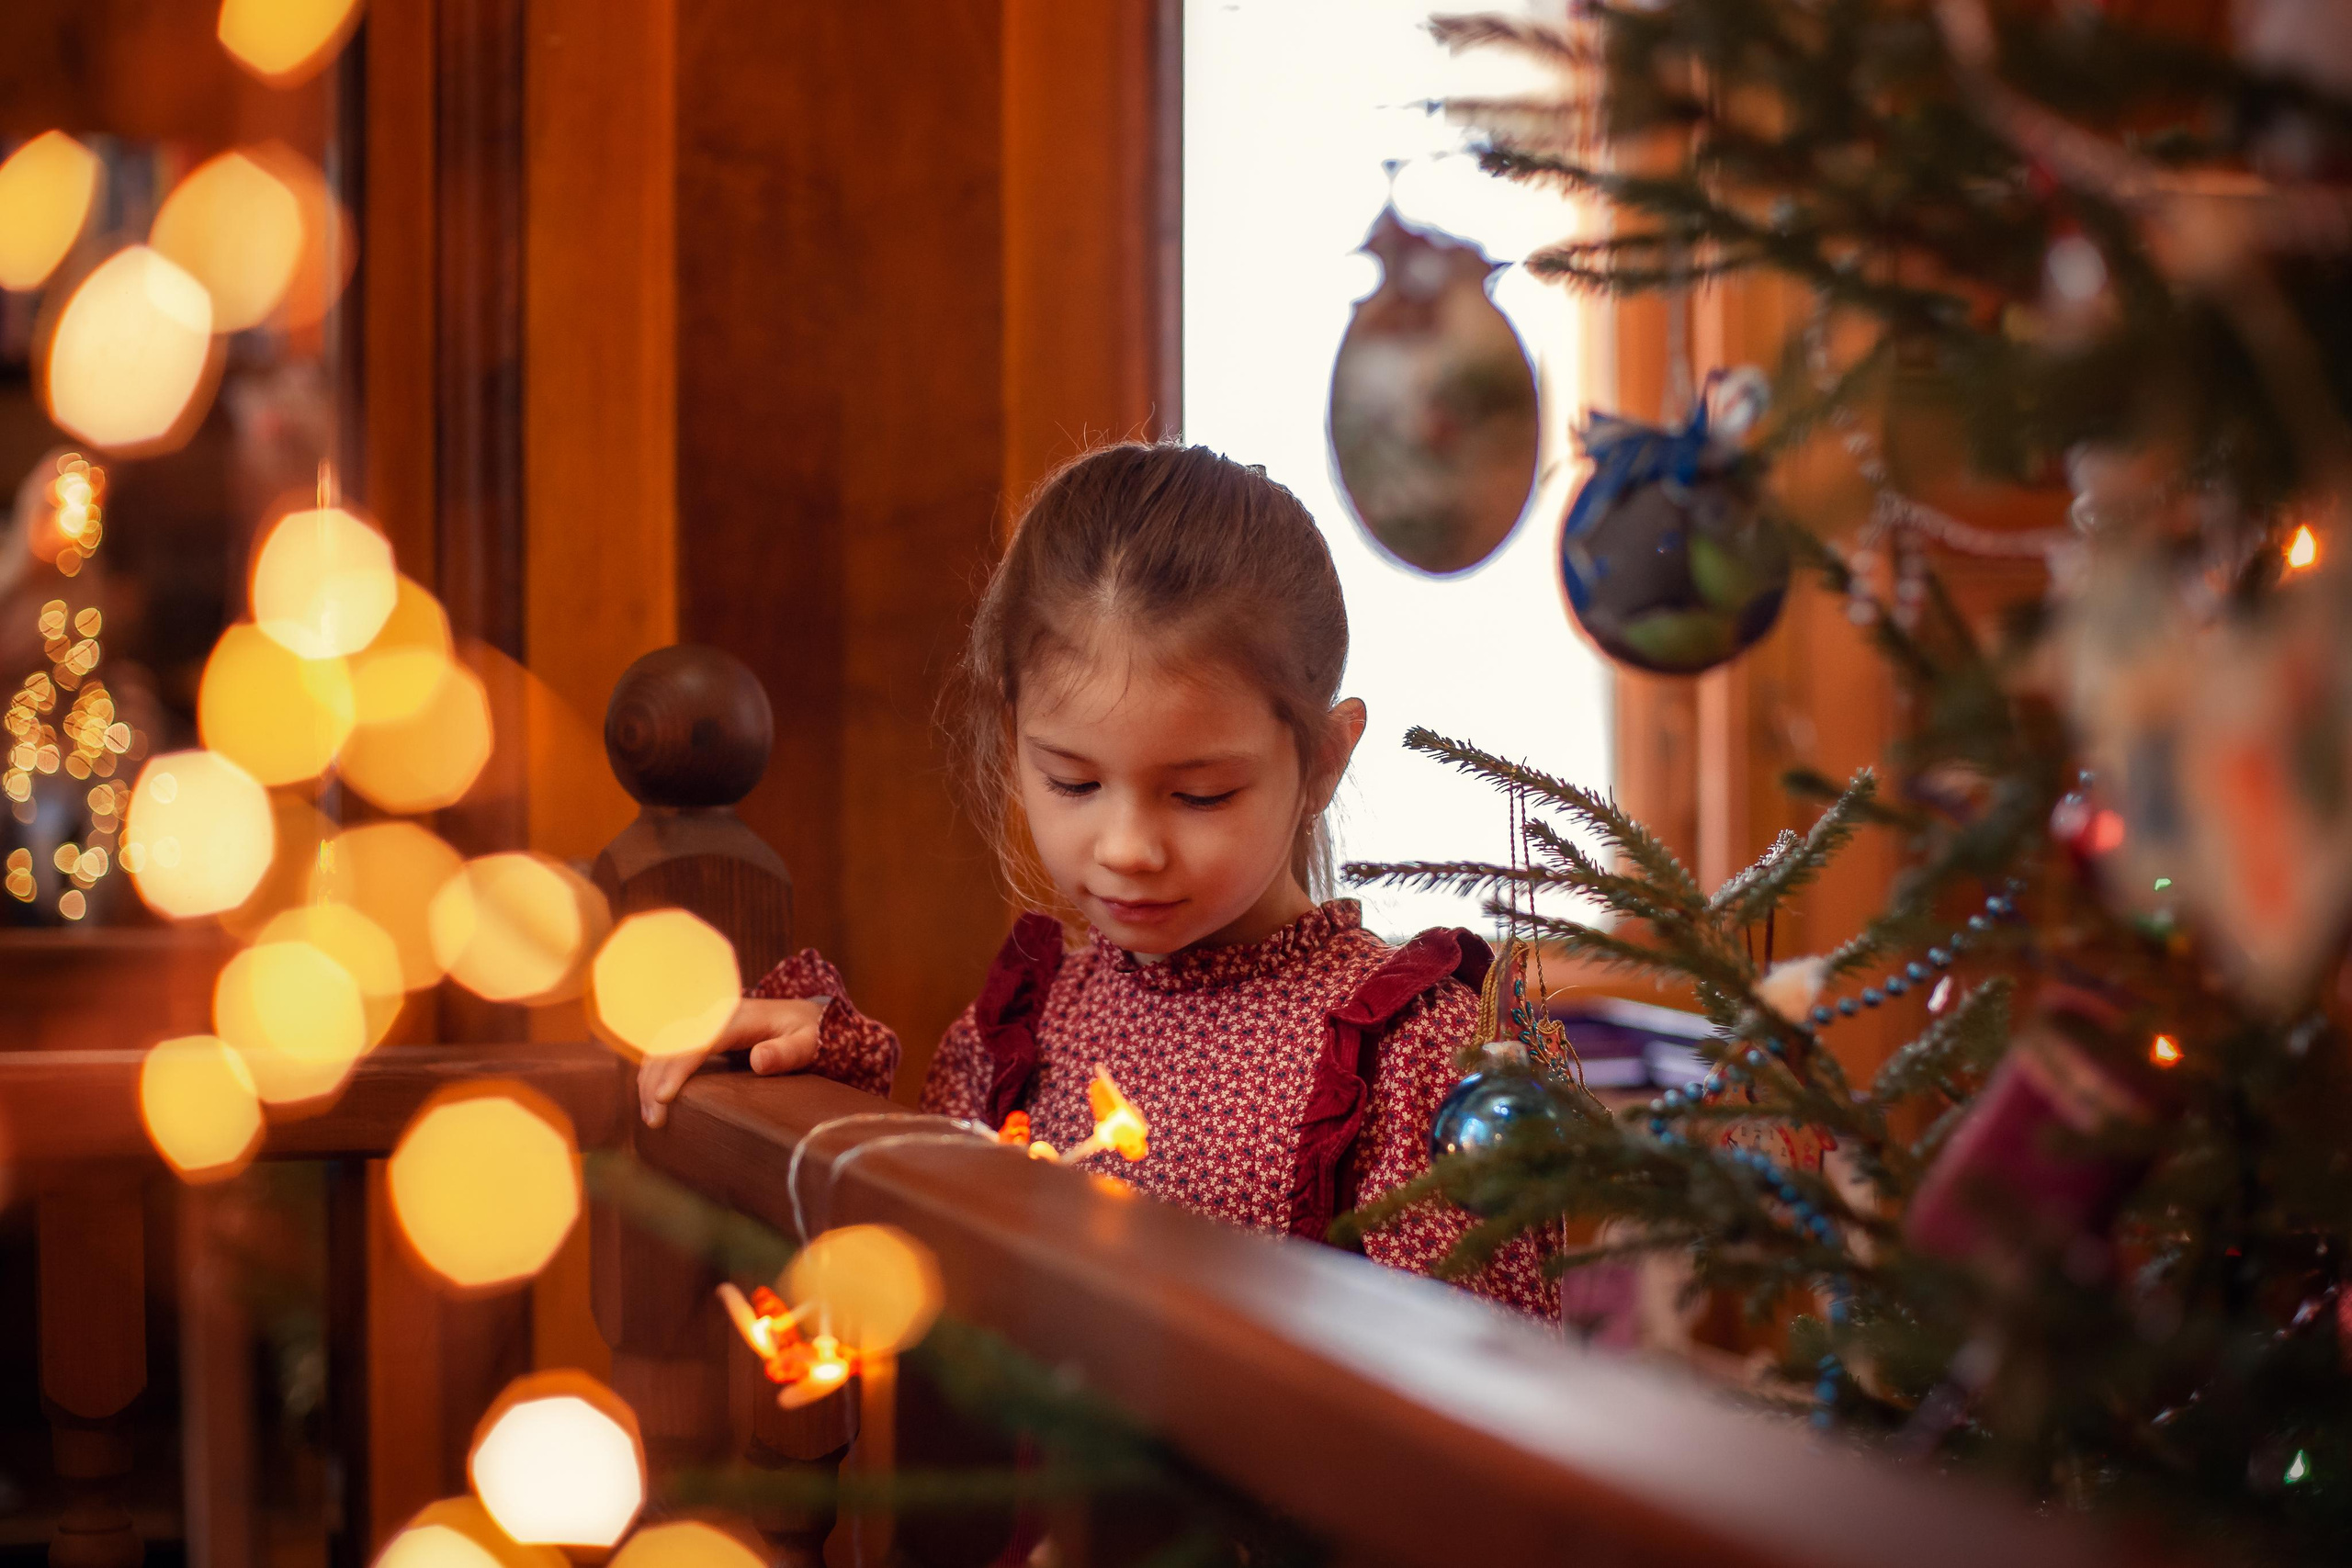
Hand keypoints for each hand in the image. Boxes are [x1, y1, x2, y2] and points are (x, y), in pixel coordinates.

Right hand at [637, 996, 829, 1126]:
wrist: (808, 1016)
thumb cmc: (810, 1033)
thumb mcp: (808, 1042)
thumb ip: (786, 1052)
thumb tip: (758, 1060)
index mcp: (737, 1018)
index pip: (696, 1042)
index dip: (676, 1069)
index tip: (663, 1097)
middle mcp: (715, 1017)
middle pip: (671, 1044)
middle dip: (654, 1081)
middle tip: (653, 1119)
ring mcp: (706, 1024)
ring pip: (664, 1047)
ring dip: (650, 1078)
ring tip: (650, 1116)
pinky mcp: (703, 1035)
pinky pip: (671, 1050)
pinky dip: (656, 1073)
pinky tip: (653, 1097)